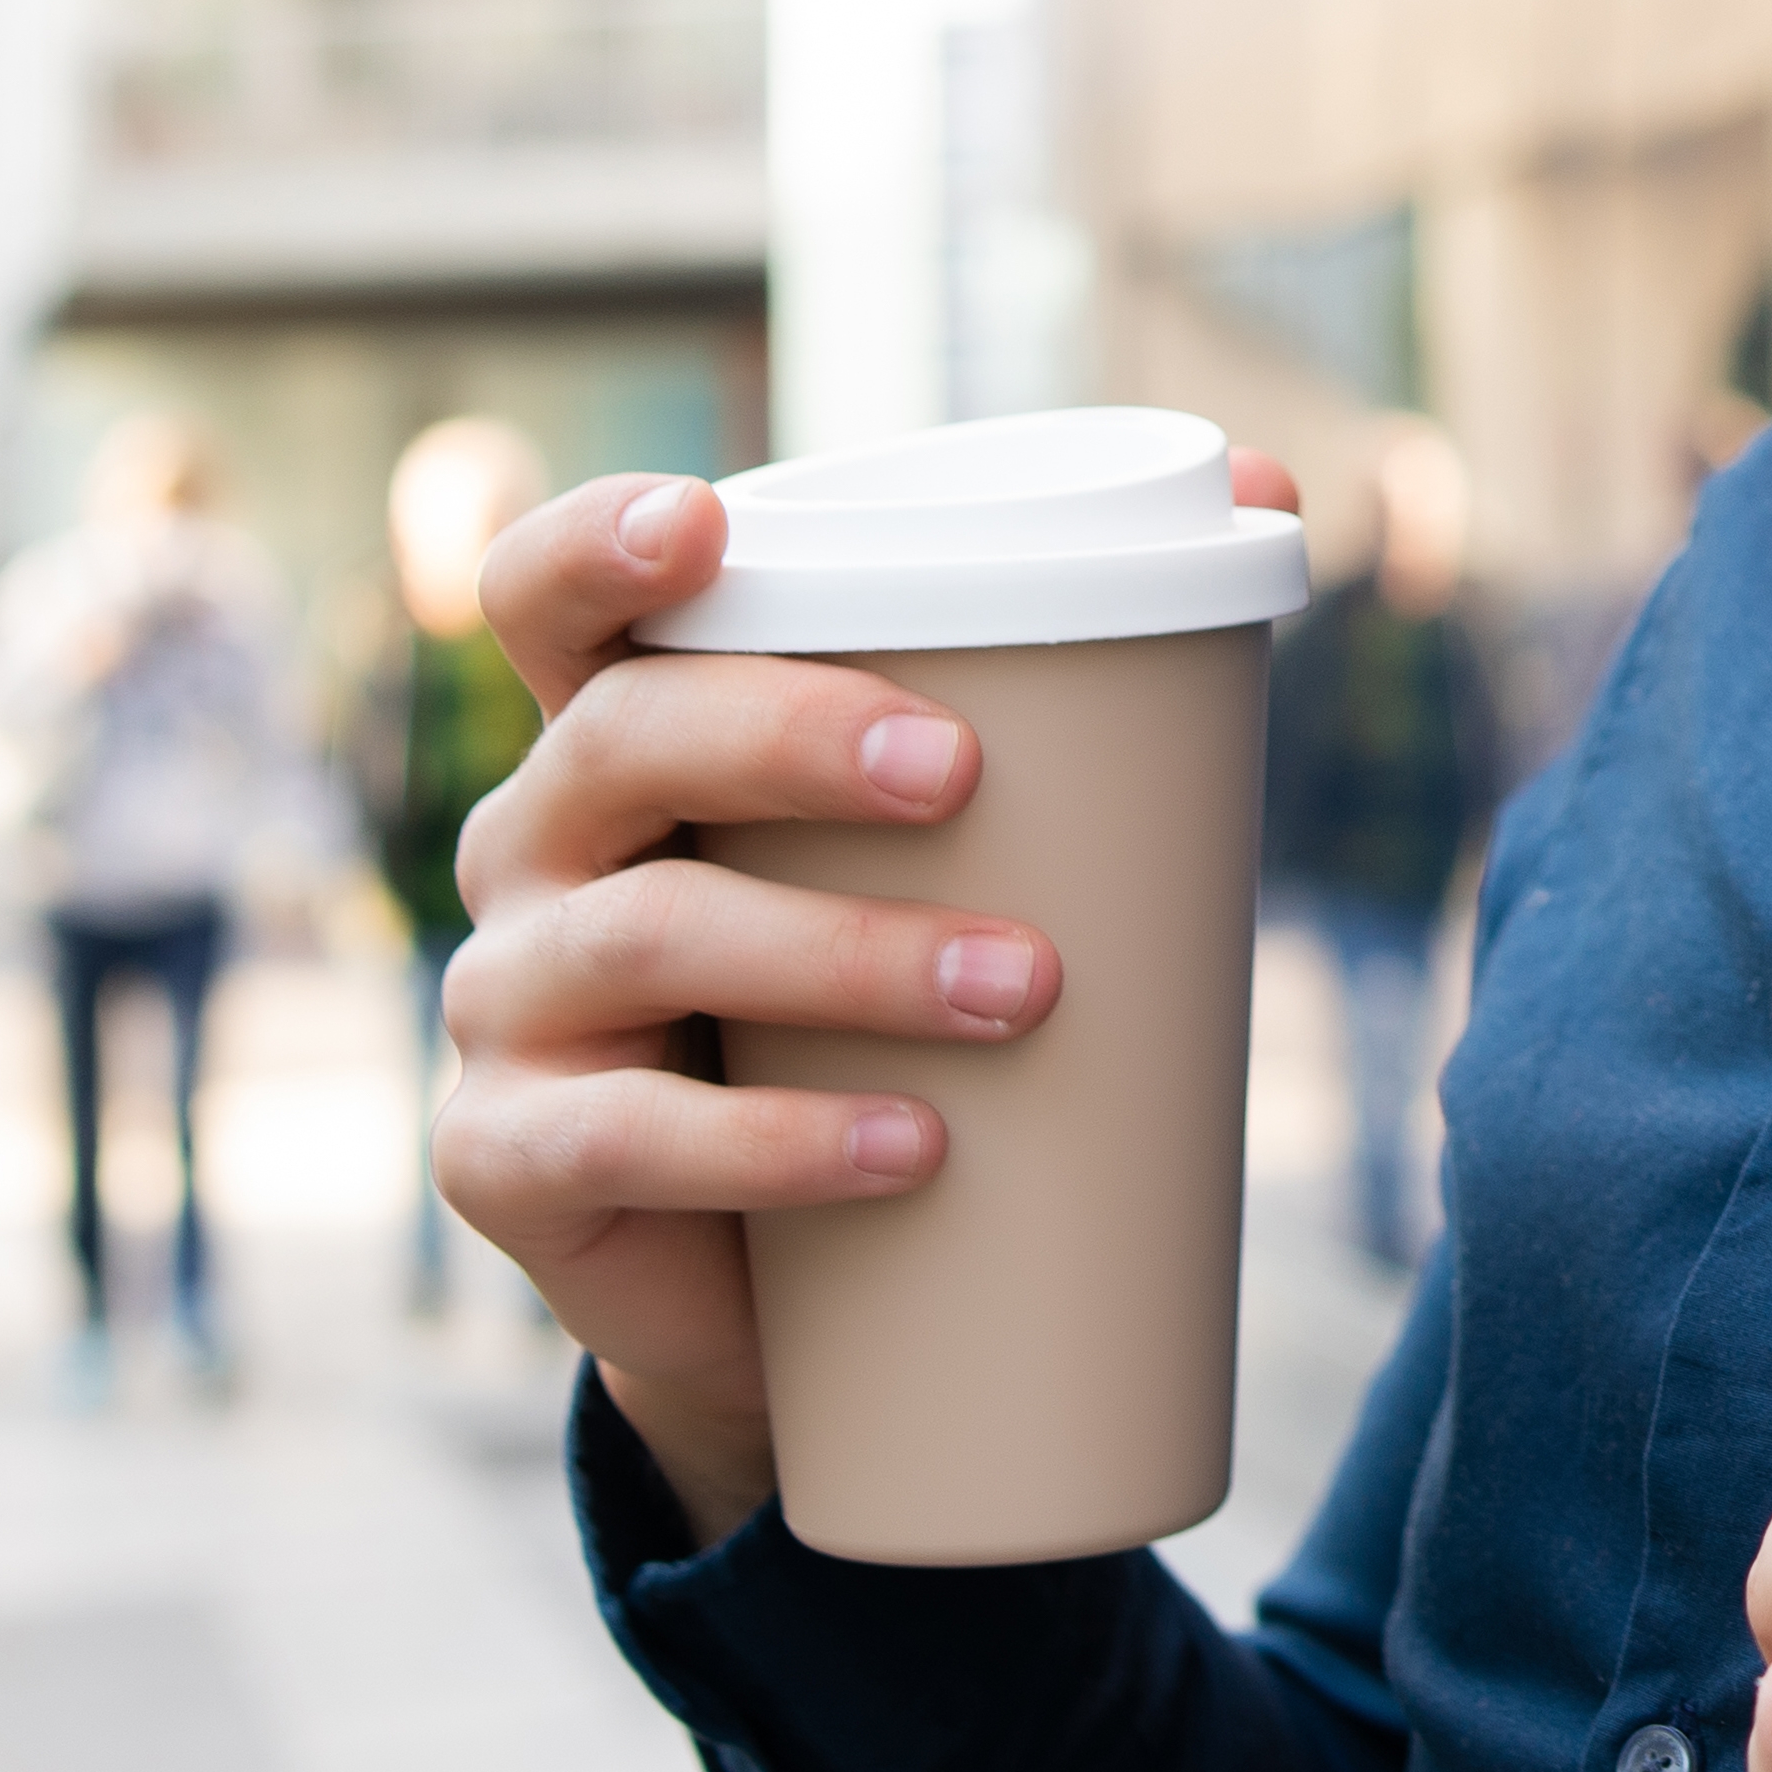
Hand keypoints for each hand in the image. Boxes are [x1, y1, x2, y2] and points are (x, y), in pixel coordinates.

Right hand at [432, 451, 1297, 1544]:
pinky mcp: (511, 1161)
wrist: (779, 1285)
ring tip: (1024, 986)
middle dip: (787, 737)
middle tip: (960, 772)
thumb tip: (1266, 486)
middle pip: (619, 740)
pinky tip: (909, 1147)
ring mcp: (505, 1003)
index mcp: (624, 738)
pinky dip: (781, 1143)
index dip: (593, 544)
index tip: (704, 523)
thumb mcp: (931, 848)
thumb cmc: (869, 1003)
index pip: (548, 600)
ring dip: (846, 952)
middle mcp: (536, 848)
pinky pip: (627, 1137)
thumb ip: (1064, 677)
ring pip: (650, 935)